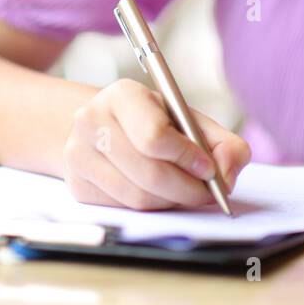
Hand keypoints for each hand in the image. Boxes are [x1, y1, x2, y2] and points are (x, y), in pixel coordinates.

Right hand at [63, 78, 251, 209]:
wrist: (106, 126)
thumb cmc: (155, 122)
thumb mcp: (190, 120)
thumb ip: (223, 143)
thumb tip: (227, 176)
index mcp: (122, 95)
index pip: (154, 136)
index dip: (187, 158)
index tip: (208, 169)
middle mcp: (91, 121)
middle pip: (147, 172)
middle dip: (186, 189)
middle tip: (207, 193)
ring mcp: (78, 154)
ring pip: (136, 197)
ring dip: (170, 202)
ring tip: (185, 193)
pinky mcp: (77, 185)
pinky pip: (122, 209)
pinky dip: (149, 209)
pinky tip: (159, 195)